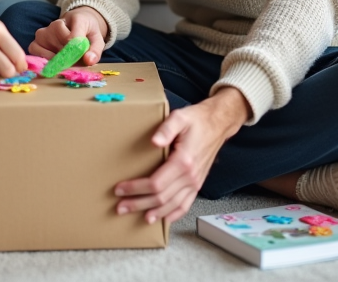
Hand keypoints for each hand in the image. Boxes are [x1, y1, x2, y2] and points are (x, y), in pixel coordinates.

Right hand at [29, 6, 107, 64]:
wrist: (77, 24)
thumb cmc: (86, 32)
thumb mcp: (97, 39)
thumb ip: (95, 50)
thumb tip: (89, 60)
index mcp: (76, 19)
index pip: (73, 37)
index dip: (75, 52)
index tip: (81, 59)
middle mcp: (56, 24)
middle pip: (60, 47)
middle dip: (69, 58)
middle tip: (76, 61)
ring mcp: (44, 32)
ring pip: (47, 50)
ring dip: (57, 59)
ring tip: (66, 59)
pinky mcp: (36, 41)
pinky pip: (35, 51)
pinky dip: (43, 59)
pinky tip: (53, 60)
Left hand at [114, 87, 251, 223]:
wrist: (217, 125)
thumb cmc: (197, 120)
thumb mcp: (180, 117)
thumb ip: (166, 128)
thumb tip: (154, 141)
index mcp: (183, 161)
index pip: (156, 183)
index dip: (136, 188)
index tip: (120, 189)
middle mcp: (190, 176)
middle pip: (161, 198)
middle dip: (138, 203)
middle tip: (120, 207)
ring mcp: (195, 182)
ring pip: (172, 205)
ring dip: (153, 212)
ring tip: (136, 216)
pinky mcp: (197, 184)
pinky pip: (185, 205)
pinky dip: (173, 214)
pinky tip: (162, 219)